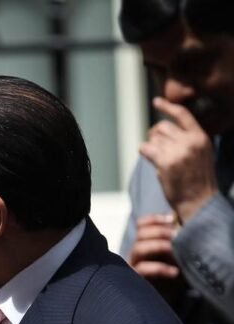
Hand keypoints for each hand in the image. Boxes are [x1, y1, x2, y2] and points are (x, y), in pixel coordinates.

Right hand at [127, 214, 184, 303]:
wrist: (162, 304)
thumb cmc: (169, 281)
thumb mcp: (173, 259)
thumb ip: (174, 246)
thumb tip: (181, 230)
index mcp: (144, 245)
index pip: (142, 225)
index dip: (154, 219)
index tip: (171, 219)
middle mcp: (136, 253)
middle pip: (140, 233)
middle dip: (159, 230)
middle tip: (176, 234)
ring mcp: (132, 265)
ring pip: (138, 248)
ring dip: (158, 245)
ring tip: (174, 249)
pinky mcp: (134, 279)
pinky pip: (143, 269)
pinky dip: (160, 268)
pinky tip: (174, 271)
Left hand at [140, 97, 217, 223]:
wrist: (198, 200)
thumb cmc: (197, 179)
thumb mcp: (201, 153)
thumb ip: (187, 139)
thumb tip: (163, 129)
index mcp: (201, 137)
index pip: (183, 114)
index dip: (167, 106)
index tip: (157, 101)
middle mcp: (190, 141)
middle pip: (162, 127)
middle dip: (155, 135)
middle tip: (157, 147)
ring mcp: (177, 151)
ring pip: (153, 138)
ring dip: (152, 147)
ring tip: (160, 159)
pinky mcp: (165, 162)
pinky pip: (145, 148)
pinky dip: (145, 153)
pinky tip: (153, 161)